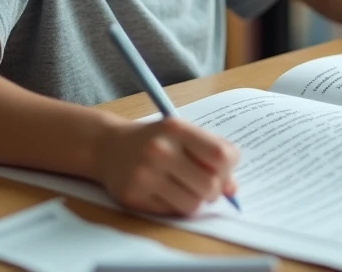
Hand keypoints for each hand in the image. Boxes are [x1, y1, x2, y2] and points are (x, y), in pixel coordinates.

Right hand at [95, 117, 239, 216]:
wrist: (109, 147)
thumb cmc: (155, 141)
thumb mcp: (183, 135)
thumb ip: (211, 155)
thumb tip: (231, 189)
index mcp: (176, 129)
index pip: (220, 155)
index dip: (228, 167)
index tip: (223, 168)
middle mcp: (159, 151)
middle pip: (210, 184)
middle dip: (213, 189)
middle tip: (204, 183)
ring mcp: (145, 175)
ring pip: (192, 204)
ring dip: (194, 200)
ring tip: (184, 188)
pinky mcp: (134, 197)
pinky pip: (171, 212)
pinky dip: (175, 206)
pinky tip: (165, 192)